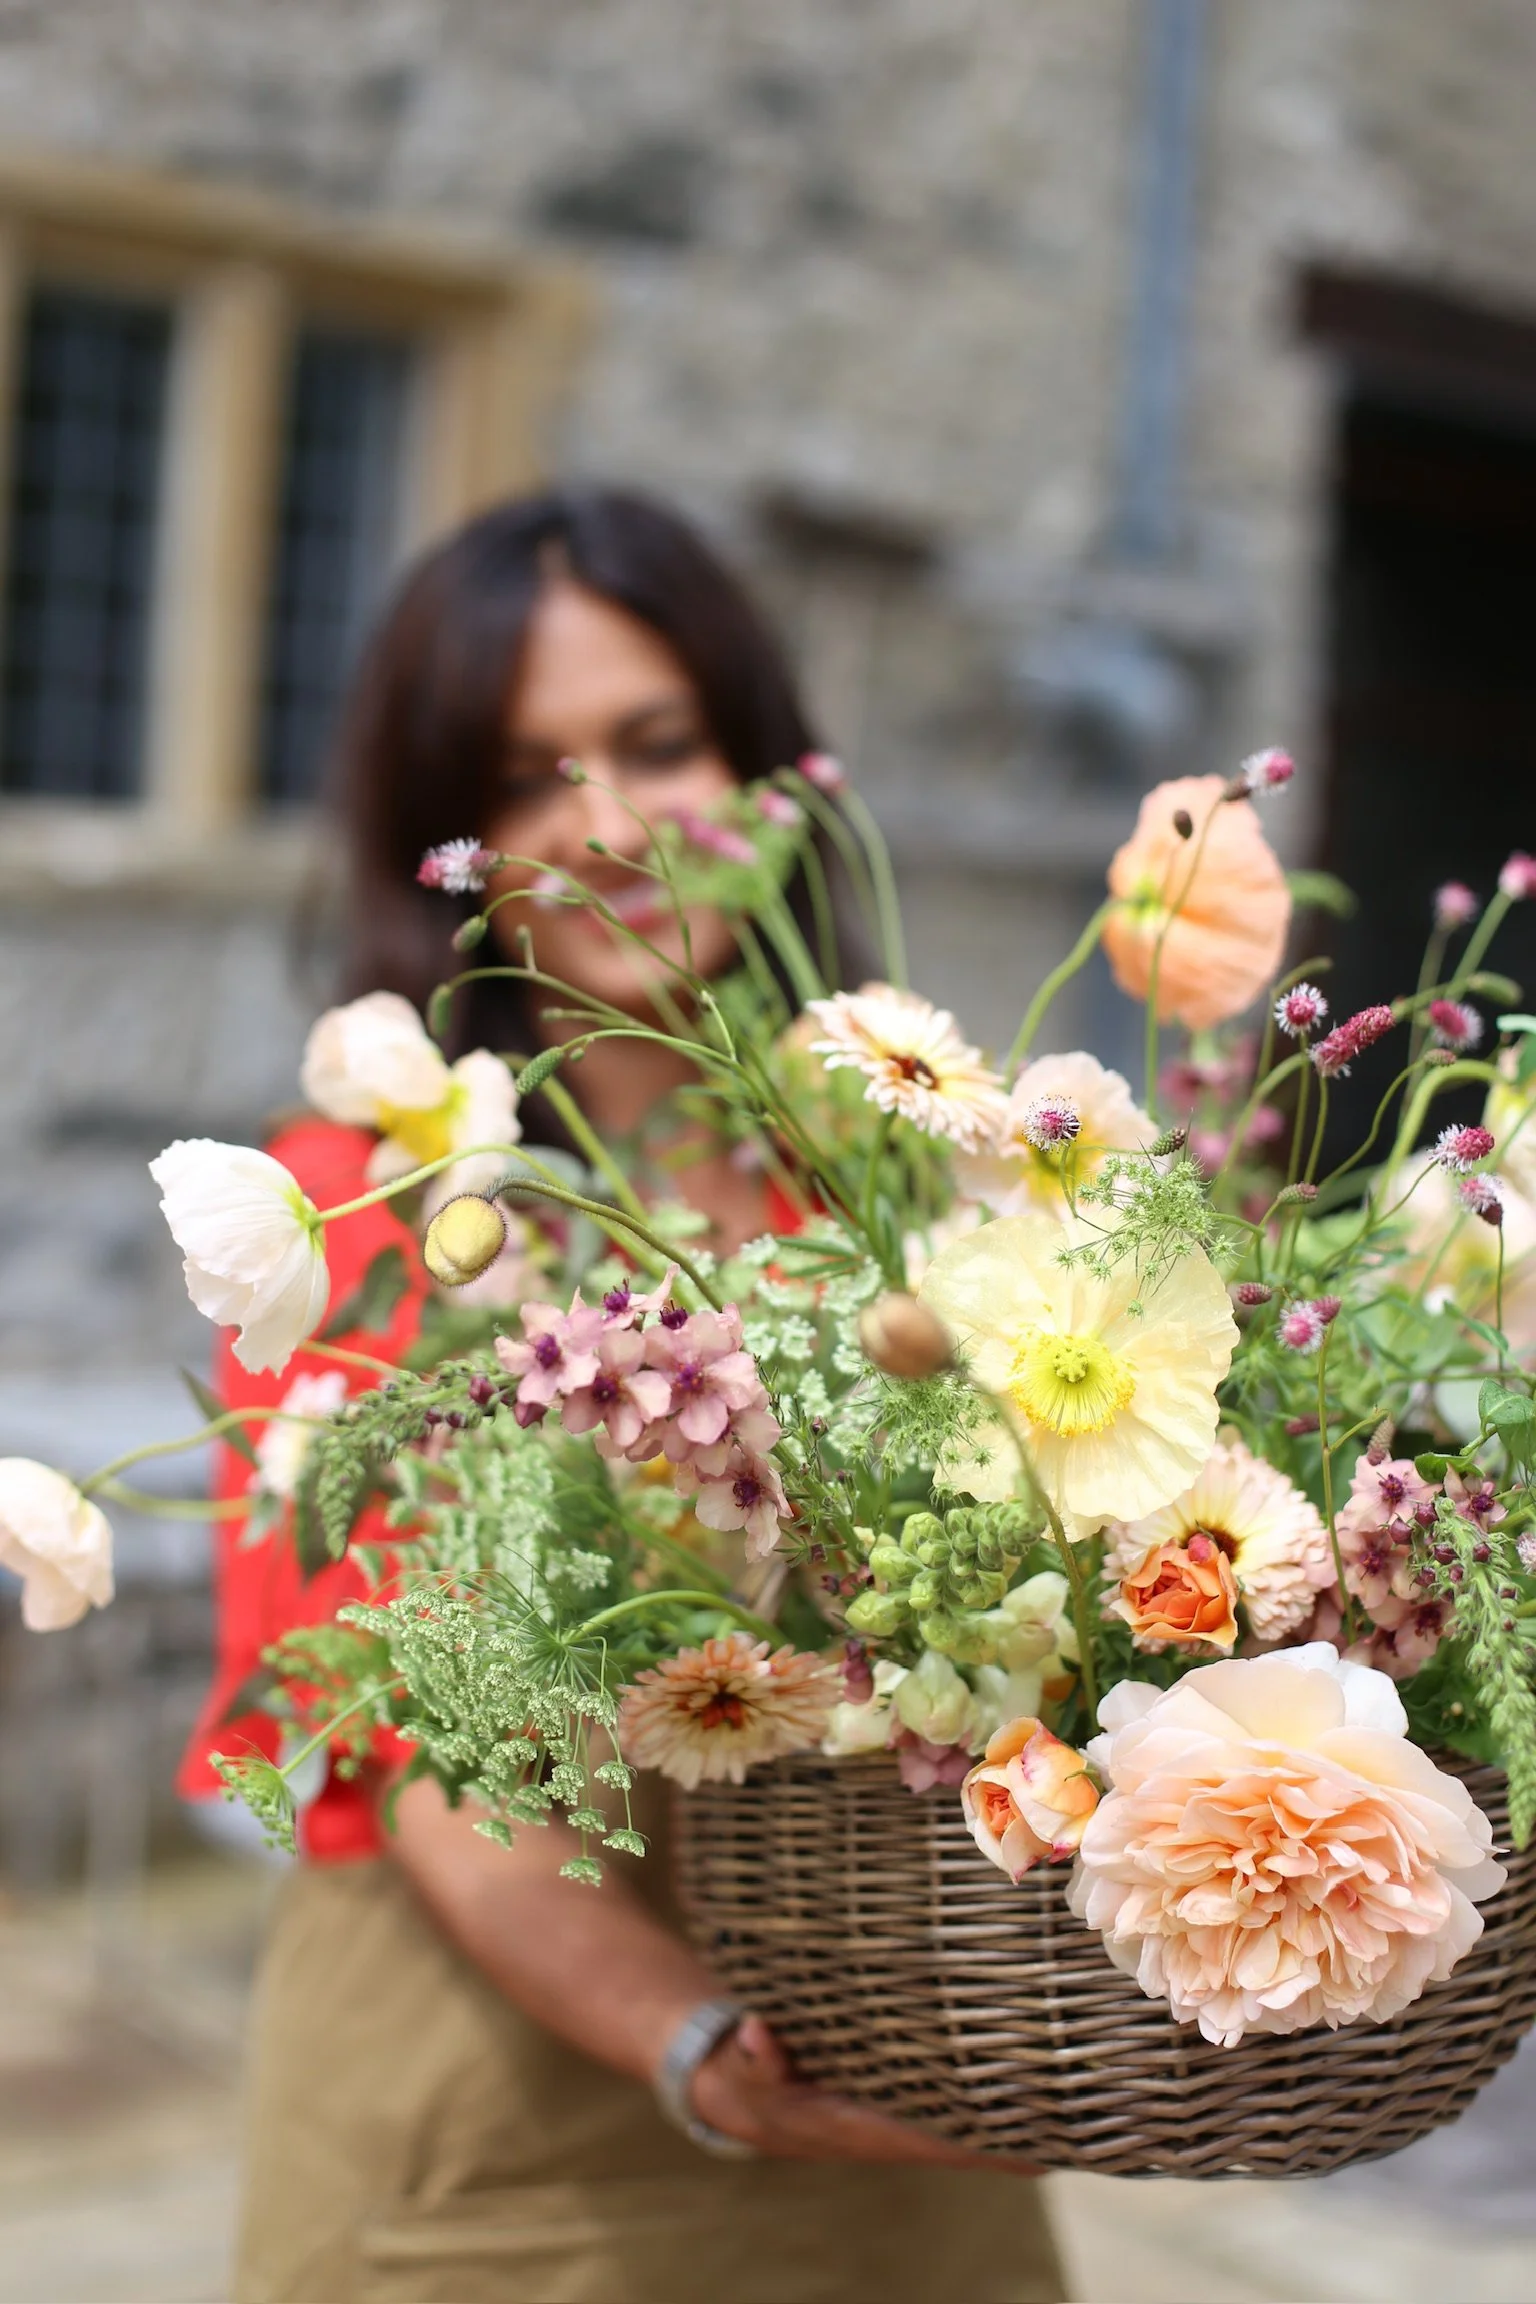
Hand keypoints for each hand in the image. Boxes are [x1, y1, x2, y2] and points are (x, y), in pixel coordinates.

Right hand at [690, 2015, 1039, 2173]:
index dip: (981, 2146)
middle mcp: (883, 2123)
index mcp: (852, 2126)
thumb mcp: (740, 2069)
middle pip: (962, 2136)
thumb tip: (758, 2035)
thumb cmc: (745, 2076)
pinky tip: (1023, 2072)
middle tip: (1079, 2117)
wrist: (736, 2082)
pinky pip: (945, 2092)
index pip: (928, 2139)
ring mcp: (891, 2108)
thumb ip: (751, 2058)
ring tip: (1070, 2095)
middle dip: (1015, 2133)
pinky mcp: (891, 2086)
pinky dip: (982, 2087)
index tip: (1038, 2150)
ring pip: (959, 2116)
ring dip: (1006, 2111)